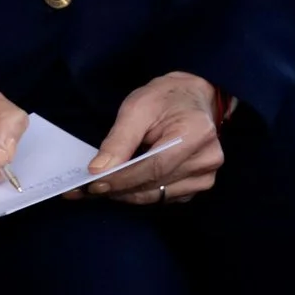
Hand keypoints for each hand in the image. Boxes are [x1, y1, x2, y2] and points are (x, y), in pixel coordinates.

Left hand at [76, 71, 223, 204]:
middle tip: (88, 190)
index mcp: (195, 133)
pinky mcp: (199, 184)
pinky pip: (165, 196)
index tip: (95, 185)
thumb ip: (119, 140)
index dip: (123, 179)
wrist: (191, 97)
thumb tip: (99, 170)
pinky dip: (142, 193)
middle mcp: (206, 159)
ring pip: (159, 195)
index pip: (154, 167)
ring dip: (128, 194)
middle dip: (119, 188)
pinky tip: (123, 186)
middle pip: (156, 184)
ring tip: (102, 187)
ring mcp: (206, 175)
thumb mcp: (136, 108)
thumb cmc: (164, 99)